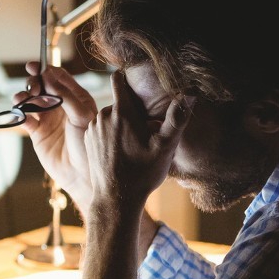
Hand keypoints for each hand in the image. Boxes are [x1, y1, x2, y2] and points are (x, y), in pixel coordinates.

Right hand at [17, 63, 99, 209]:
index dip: (45, 69)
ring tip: (22, 100)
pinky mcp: (37, 133)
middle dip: (34, 83)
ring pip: (31, 100)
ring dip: (23, 96)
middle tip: (33, 88)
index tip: (34, 66)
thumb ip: (65, 94)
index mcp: (75, 98)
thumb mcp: (81, 115)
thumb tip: (48, 74)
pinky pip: (24, 118)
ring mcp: (48, 119)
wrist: (80, 174)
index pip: (58, 77)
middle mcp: (61, 106)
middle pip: (42, 86)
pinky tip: (20, 114)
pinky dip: (19, 113)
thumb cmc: (87, 144)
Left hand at [83, 69, 191, 221]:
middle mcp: (102, 116)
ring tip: (134, 146)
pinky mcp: (87, 140)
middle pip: (120, 102)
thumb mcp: (165, 146)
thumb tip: (191, 92)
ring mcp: (92, 128)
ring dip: (122, 124)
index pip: (118, 79)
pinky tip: (121, 152)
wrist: (115, 200)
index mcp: (121, 112)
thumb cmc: (142, 174)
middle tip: (146, 134)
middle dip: (133, 112)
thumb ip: (177, 117)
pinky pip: (102, 128)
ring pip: (111, 116)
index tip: (140, 85)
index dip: (129, 78)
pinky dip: (111, 135)